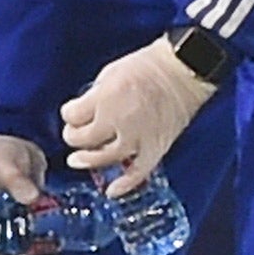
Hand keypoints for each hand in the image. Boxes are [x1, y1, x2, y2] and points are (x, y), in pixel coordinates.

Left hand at [61, 34, 215, 197]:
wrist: (184, 70)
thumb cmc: (151, 64)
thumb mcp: (112, 71)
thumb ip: (96, 94)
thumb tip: (85, 109)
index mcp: (106, 97)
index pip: (73, 115)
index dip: (69, 114)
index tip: (71, 113)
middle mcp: (119, 120)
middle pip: (84, 139)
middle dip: (74, 136)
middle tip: (74, 134)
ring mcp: (138, 137)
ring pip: (104, 158)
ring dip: (88, 161)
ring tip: (78, 160)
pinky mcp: (156, 148)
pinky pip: (138, 173)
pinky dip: (124, 184)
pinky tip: (112, 190)